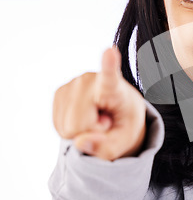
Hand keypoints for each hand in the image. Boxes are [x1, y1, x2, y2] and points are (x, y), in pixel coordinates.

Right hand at [52, 46, 146, 160]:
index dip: (108, 66)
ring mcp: (72, 84)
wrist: (119, 110)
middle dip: (91, 132)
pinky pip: (59, 126)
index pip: (110, 77)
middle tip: (106, 121)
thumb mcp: (126, 140)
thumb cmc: (126, 122)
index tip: (110, 51)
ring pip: (66, 128)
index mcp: (115, 87)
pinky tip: (85, 117)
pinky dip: (71, 129)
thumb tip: (80, 142)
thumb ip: (108, 148)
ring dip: (81, 130)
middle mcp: (90, 80)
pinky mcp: (60, 92)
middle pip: (78, 125)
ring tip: (97, 117)